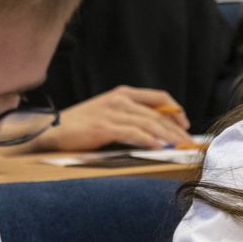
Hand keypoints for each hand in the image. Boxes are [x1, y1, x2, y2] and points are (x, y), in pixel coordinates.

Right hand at [29, 86, 193, 150]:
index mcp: (123, 93)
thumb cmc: (80, 126)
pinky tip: (159, 148)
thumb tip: (156, 130)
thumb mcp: (108, 113)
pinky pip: (133, 133)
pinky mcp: (104, 127)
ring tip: (180, 147)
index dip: (176, 111)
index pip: (159, 97)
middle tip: (189, 142)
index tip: (186, 124)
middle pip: (158, 113)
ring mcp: (112, 112)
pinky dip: (149, 140)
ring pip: (149, 124)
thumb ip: (130, 116)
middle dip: (177, 129)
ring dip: (168, 136)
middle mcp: (120, 99)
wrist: (53, 129)